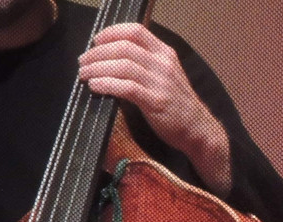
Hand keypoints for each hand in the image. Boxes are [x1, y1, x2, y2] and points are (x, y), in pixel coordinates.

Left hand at [78, 23, 231, 193]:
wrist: (199, 129)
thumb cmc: (178, 104)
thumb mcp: (167, 75)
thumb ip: (145, 64)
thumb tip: (111, 58)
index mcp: (165, 54)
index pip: (136, 31)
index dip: (111, 33)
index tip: (96, 41)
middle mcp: (164, 64)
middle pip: (124, 47)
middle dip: (97, 53)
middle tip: (83, 62)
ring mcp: (161, 83)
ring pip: (122, 66)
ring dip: (97, 68)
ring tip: (85, 74)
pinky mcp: (156, 102)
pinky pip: (126, 87)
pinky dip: (106, 84)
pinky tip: (96, 86)